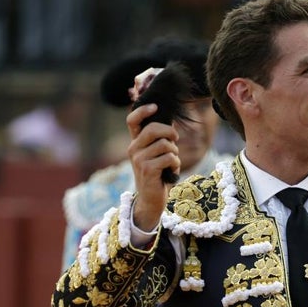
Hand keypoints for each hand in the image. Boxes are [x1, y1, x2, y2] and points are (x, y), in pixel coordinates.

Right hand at [126, 103, 178, 230]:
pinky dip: (175, 164)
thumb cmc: (157, 175)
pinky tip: (171, 171)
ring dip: (174, 152)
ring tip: (172, 162)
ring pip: (165, 144)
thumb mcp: (155, 155)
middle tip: (175, 140)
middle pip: (153, 129)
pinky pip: (169, 158)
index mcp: (135, 143)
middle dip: (170, 132)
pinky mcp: (147, 170)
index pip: (132, 120)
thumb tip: (171, 124)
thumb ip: (159, 140)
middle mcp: (133, 149)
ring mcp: (139, 160)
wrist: (151, 200)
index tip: (155, 106)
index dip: (143, 110)